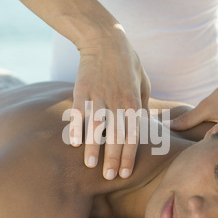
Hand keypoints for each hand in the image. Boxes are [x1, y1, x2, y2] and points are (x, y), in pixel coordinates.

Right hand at [70, 35, 150, 179]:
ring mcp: (98, 96)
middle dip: (113, 158)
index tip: (125, 173)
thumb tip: (142, 124)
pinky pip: (79, 111)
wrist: (106, 40)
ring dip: (94, 147)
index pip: (133, 135)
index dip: (129, 155)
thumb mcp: (143, 83)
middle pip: (116, 135)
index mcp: (133, 102)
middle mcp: (117, 102)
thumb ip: (142, 106)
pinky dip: (76, 126)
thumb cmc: (128, 63)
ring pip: (97, 126)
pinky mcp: (81, 89)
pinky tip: (74, 142)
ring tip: (90, 165)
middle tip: (109, 177)